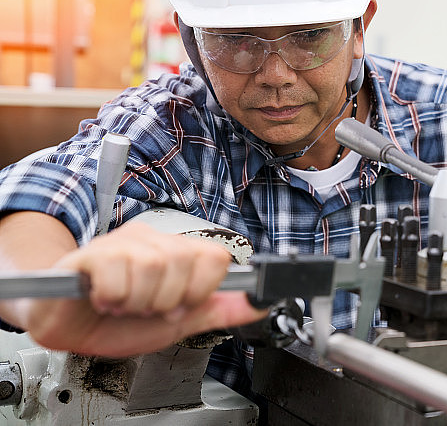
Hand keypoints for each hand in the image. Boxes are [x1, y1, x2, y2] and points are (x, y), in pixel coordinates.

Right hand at [19, 222, 267, 356]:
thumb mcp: (179, 322)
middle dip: (166, 301)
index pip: (216, 257)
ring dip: (137, 302)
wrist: (67, 325)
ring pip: (153, 268)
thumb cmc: (118, 320)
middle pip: (185, 263)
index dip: (202, 289)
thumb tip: (259, 305)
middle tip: (145, 307)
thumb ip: (218, 311)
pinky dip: (111, 298)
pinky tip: (103, 299)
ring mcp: (122, 242)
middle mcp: (153, 240)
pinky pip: (117, 273)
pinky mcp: (92, 253)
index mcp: (177, 253)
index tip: (181, 304)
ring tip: (122, 304)